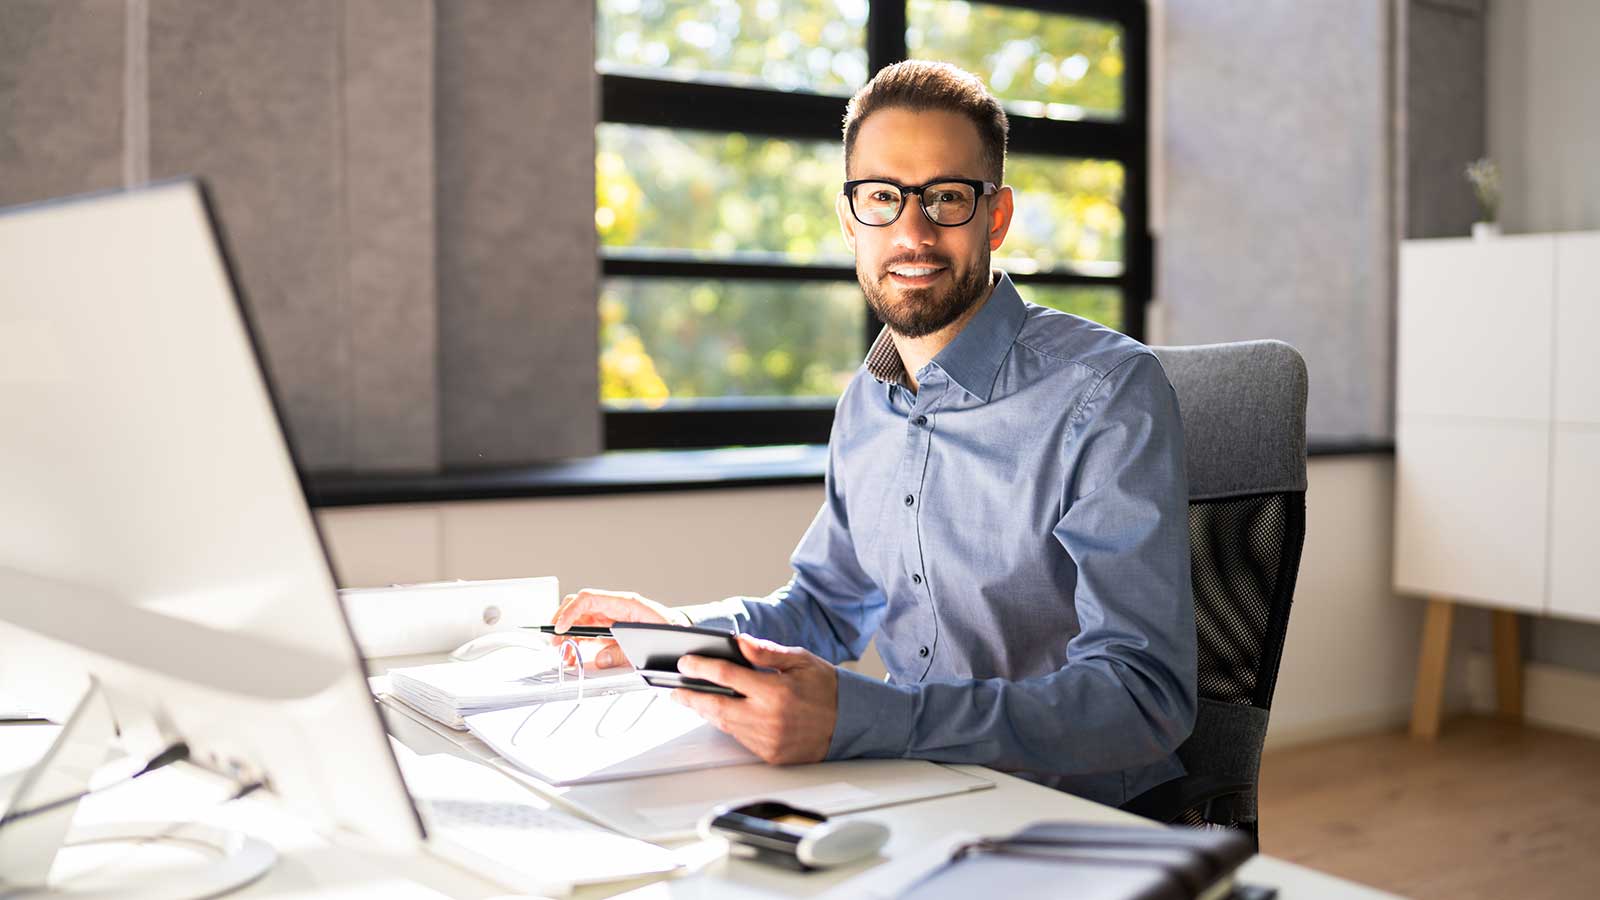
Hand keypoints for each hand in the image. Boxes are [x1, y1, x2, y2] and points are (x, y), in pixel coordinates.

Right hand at [551, 588, 685, 667]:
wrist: (683, 634)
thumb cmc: (670, 631)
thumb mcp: (648, 643)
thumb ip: (622, 652)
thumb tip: (600, 659)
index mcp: (625, 603)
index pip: (589, 598)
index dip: (570, 612)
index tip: (561, 628)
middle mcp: (615, 607)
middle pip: (579, 607)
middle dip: (563, 623)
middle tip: (556, 642)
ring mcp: (611, 617)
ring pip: (580, 620)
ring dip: (568, 636)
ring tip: (564, 654)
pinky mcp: (611, 628)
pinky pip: (588, 631)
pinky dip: (577, 642)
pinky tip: (573, 654)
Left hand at [672, 634, 837, 764]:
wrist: (850, 723)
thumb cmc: (827, 689)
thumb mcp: (800, 660)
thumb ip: (766, 653)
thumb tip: (738, 643)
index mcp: (776, 692)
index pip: (727, 676)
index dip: (701, 668)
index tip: (686, 663)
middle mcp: (769, 719)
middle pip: (716, 706)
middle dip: (691, 696)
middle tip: (677, 689)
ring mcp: (768, 740)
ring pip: (725, 724)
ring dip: (706, 711)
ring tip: (693, 699)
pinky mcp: (770, 755)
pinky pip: (739, 738)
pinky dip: (727, 724)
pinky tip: (720, 713)